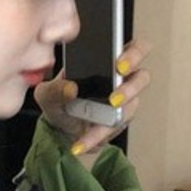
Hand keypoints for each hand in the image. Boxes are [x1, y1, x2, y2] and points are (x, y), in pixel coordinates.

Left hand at [34, 38, 151, 162]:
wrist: (59, 128)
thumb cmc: (59, 100)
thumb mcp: (48, 93)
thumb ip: (55, 88)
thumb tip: (71, 88)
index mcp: (107, 61)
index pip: (133, 48)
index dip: (134, 54)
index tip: (119, 64)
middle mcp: (121, 79)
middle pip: (143, 76)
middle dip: (132, 87)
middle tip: (114, 98)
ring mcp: (124, 102)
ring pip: (132, 106)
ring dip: (116, 115)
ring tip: (96, 124)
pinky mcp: (119, 122)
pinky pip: (114, 128)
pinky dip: (97, 136)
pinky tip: (81, 142)